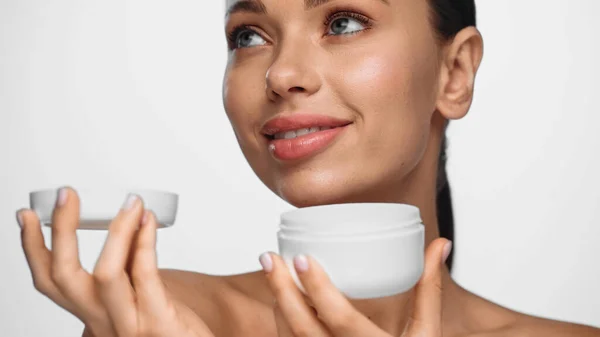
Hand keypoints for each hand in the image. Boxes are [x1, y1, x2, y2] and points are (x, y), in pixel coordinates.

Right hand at [18, 187, 213, 336]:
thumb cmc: (167, 324)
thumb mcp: (136, 295)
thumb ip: (126, 265)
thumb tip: (123, 224)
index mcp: (92, 314)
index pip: (51, 282)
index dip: (33, 248)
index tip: (27, 215)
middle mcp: (103, 322)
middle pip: (64, 277)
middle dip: (61, 231)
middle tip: (67, 194)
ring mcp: (129, 326)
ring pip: (105, 275)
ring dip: (117, 230)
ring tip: (130, 202)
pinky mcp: (159, 323)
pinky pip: (145, 276)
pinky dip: (145, 242)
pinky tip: (148, 221)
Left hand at [260, 237, 450, 336]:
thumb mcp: (426, 333)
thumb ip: (429, 289)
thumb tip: (440, 245)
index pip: (339, 318)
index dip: (317, 288)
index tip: (301, 258)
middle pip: (302, 327)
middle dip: (281, 290)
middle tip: (270, 257)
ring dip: (278, 303)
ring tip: (272, 270)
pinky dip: (282, 321)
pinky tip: (281, 300)